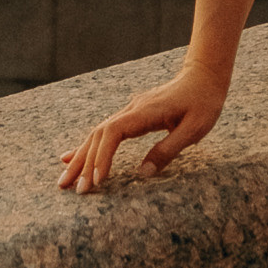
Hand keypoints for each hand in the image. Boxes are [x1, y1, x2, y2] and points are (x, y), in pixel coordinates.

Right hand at [57, 63, 228, 193]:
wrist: (204, 76)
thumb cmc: (203, 102)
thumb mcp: (194, 129)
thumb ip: (168, 149)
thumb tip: (143, 173)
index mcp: (146, 112)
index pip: (113, 133)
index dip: (102, 156)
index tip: (97, 180)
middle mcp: (132, 110)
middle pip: (99, 135)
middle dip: (84, 163)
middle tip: (73, 190)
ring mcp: (130, 112)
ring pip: (97, 134)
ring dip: (80, 157)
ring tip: (64, 181)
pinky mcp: (132, 116)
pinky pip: (104, 133)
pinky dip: (87, 147)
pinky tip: (71, 157)